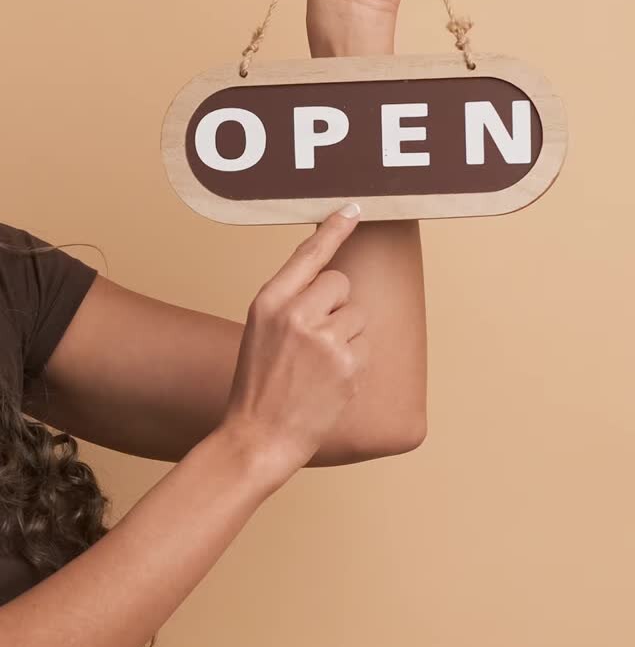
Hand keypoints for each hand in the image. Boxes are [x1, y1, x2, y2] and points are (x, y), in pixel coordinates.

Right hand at [219, 205, 367, 473]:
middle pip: (341, 284)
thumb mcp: (260, 333)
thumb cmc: (258, 386)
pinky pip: (365, 346)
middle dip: (337, 307)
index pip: (308, 255)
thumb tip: (333, 287)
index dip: (334, 230)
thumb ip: (290, 304)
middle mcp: (295, 313)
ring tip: (318, 366)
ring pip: (357, 316)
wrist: (258, 437)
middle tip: (315, 340)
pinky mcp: (346, 362)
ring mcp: (323, 338)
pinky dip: (353, 363)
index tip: (355, 209)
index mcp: (268, 301)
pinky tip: (328, 382)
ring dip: (346, 337)